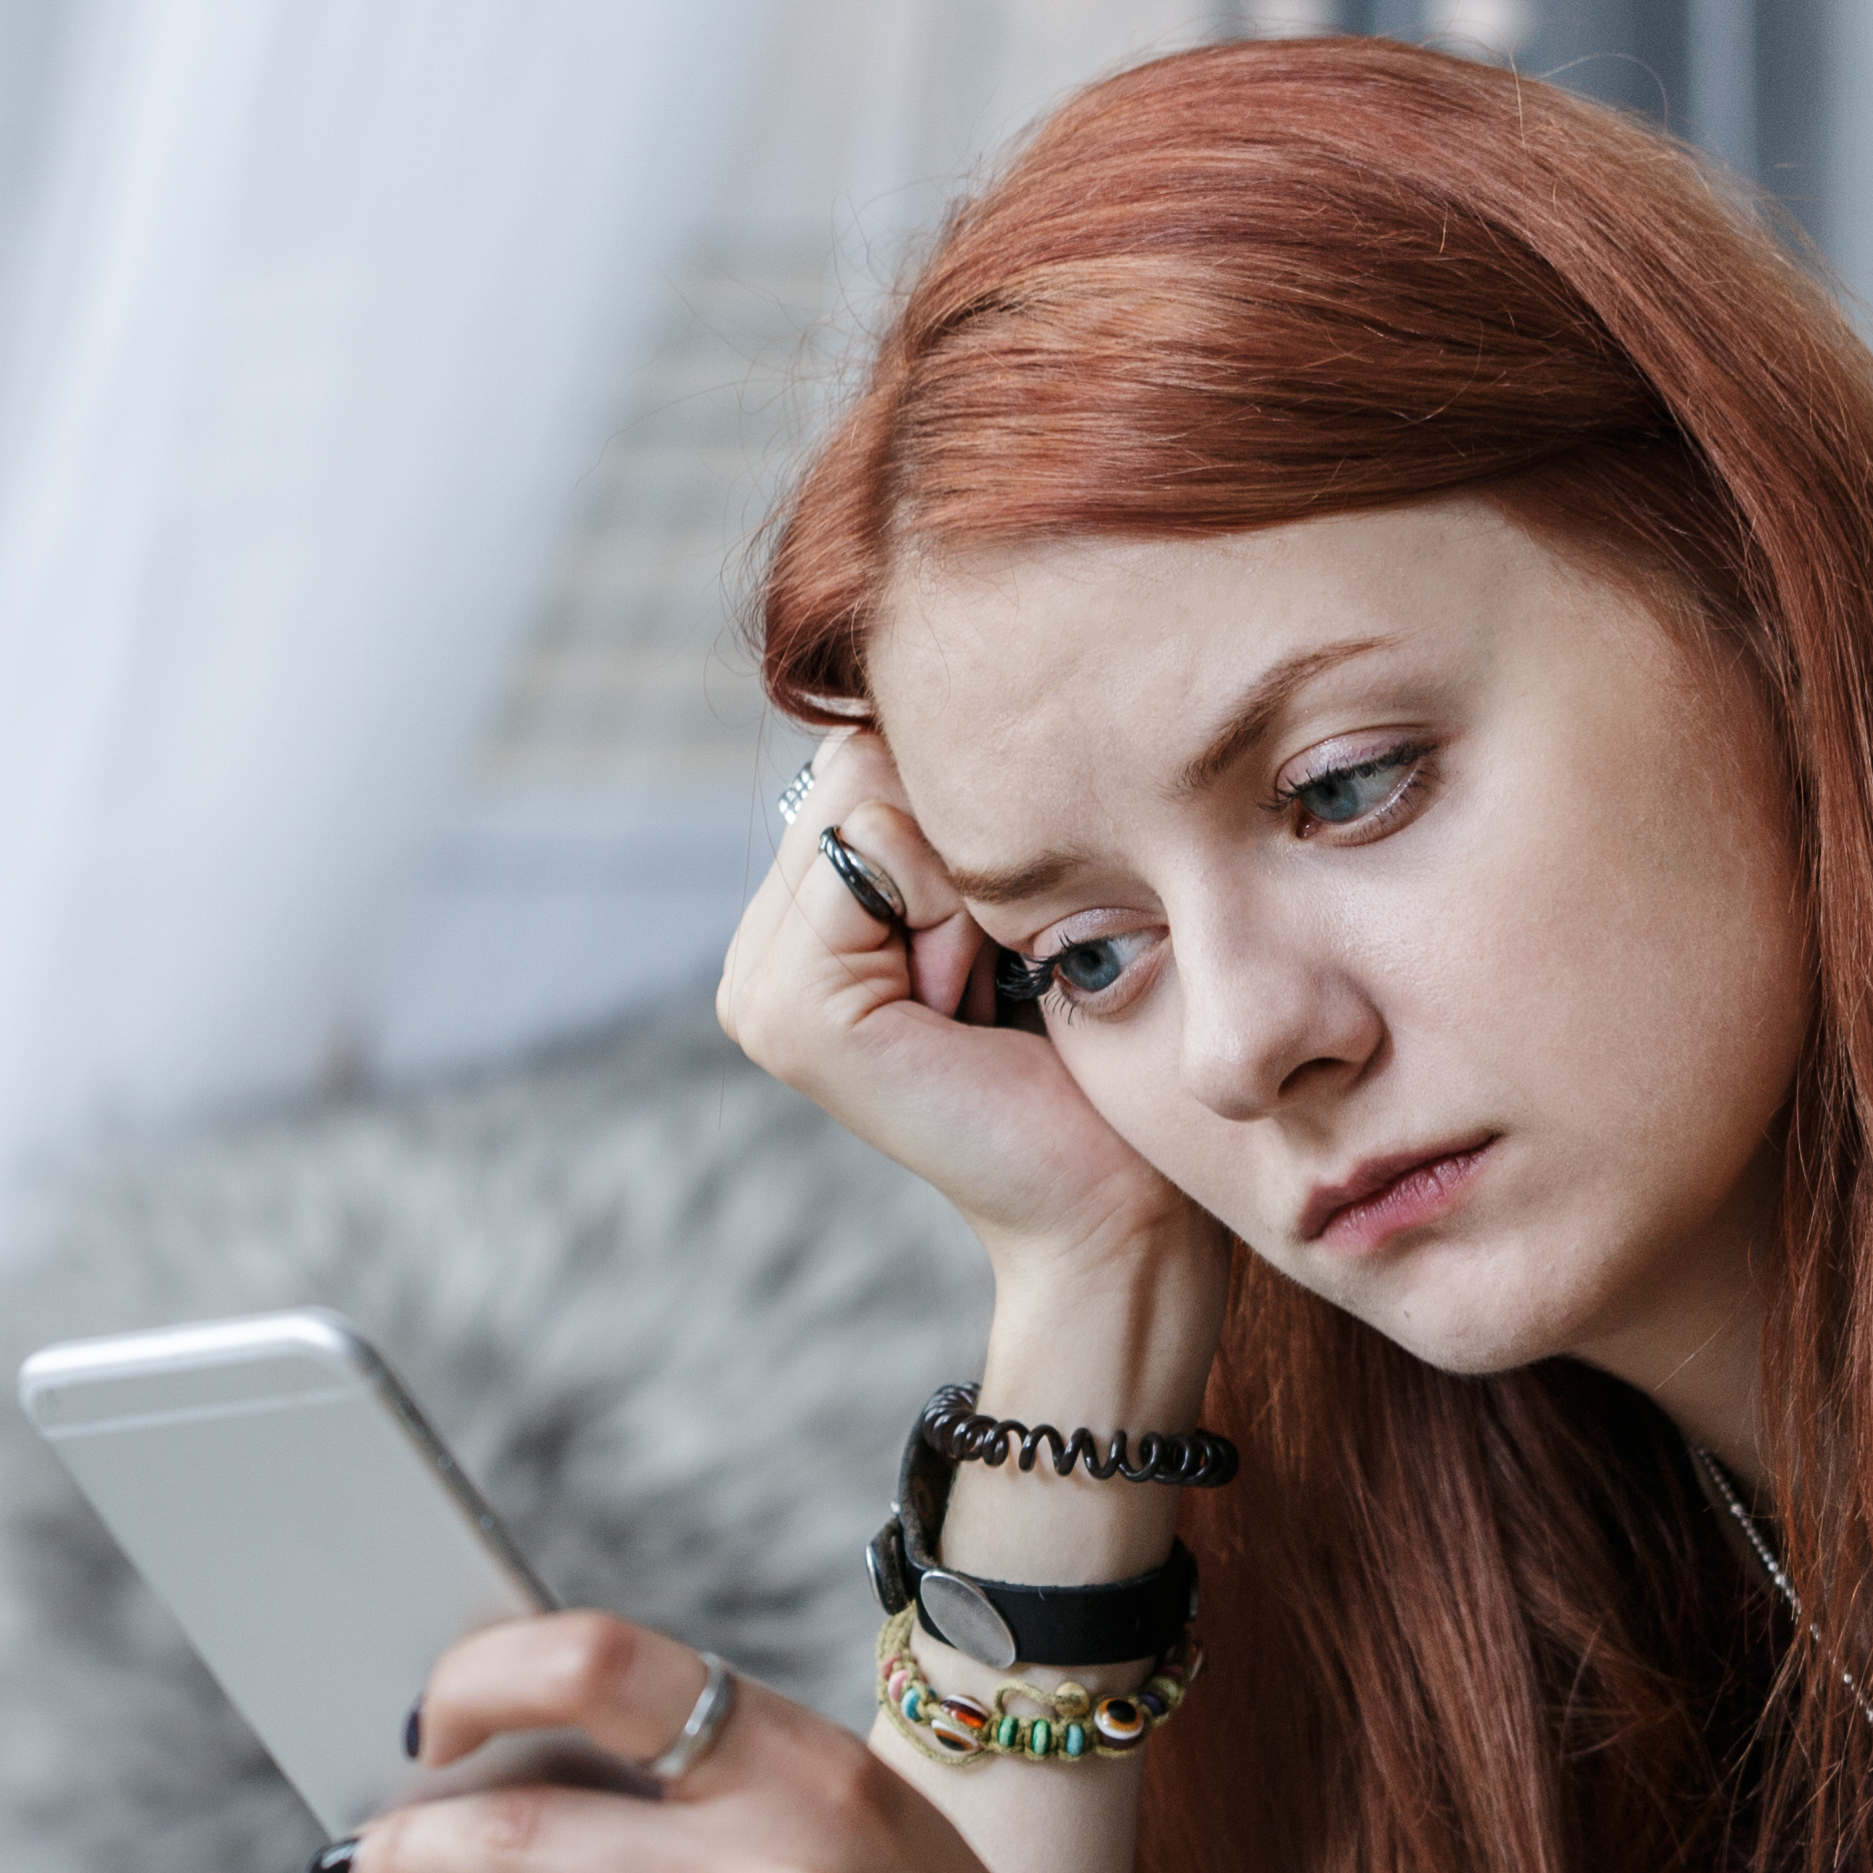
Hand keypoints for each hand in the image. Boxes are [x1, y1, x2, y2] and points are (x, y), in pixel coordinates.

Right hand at [726, 730, 1213, 1295]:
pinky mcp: (786, 1011)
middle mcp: (758, 951)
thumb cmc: (1095, 1049)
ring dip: (960, 876)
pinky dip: (947, 906)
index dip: (964, 811)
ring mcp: (756, 986)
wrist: (1116, 1201)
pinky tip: (968, 1000)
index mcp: (804, 924)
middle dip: (958, 839)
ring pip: (866, 790)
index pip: (864, 749)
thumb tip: (944, 671)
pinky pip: (870, 848)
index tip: (1007, 932)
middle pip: (858, 756)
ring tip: (984, 984)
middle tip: (997, 962)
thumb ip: (947, 808)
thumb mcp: (1014, 896)